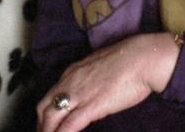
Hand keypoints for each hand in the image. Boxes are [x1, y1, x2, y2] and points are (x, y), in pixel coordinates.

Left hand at [36, 33, 180, 131]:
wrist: (142, 58)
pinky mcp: (91, 106)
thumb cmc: (128, 60)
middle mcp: (70, 82)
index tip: (46, 124)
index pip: (50, 95)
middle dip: (42, 125)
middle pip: (44, 108)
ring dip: (48, 131)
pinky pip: (70, 125)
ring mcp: (79, 94)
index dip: (45, 113)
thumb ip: (90, 80)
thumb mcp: (100, 67)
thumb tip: (91, 91)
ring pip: (52, 118)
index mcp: (72, 72)